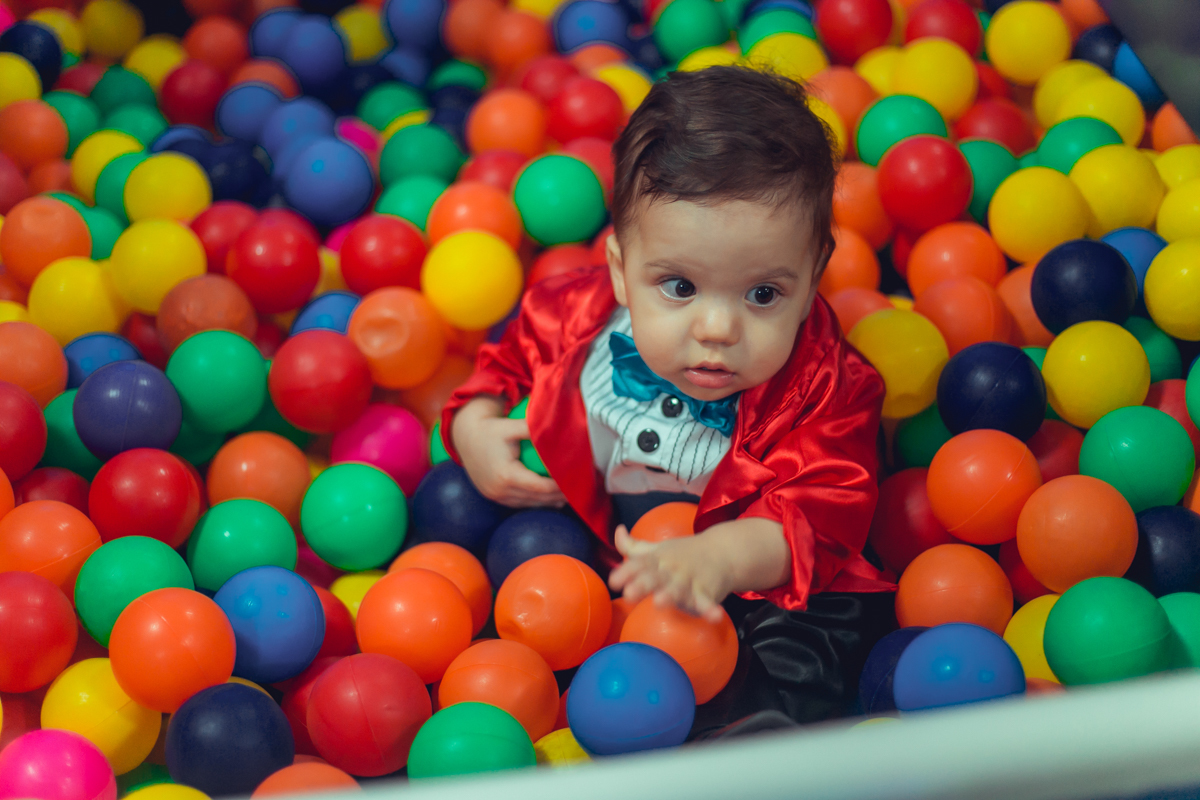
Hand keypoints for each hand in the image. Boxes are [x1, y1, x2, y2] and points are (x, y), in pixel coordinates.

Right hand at [451, 396, 565, 507]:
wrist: (464, 437)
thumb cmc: (491, 429)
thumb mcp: (511, 426)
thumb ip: (533, 428)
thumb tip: (559, 426)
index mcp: (505, 475)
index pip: (540, 487)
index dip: (559, 487)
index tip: (574, 482)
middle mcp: (499, 490)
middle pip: (536, 499)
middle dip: (558, 497)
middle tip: (577, 491)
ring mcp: (495, 496)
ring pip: (528, 504)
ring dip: (548, 502)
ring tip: (567, 496)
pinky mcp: (493, 497)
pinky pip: (518, 503)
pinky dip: (535, 501)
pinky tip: (550, 498)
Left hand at [608, 525, 729, 622]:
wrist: (721, 550)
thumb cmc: (682, 554)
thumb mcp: (655, 549)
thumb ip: (632, 546)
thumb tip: (618, 529)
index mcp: (656, 559)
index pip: (638, 564)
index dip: (625, 573)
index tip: (613, 582)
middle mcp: (670, 568)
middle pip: (654, 576)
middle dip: (642, 584)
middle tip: (629, 594)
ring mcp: (689, 579)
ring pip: (678, 589)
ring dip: (670, 595)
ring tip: (660, 602)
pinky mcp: (707, 591)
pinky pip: (708, 602)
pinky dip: (711, 609)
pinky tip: (715, 617)